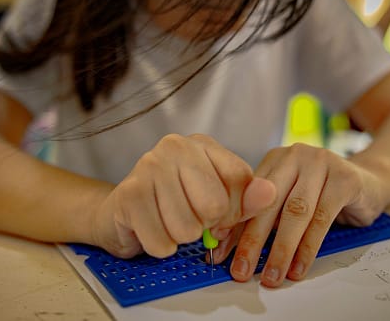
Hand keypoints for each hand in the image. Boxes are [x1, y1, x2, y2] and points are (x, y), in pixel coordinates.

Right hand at [91, 134, 276, 258]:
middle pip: (215, 205)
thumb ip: (244, 198)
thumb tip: (270, 193)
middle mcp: (175, 146)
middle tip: (188, 217)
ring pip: (188, 228)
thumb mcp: (215, 197)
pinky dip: (160, 246)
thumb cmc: (172, 204)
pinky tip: (151, 228)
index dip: (234, 209)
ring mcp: (149, 166)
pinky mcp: (129, 194)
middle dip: (205, 225)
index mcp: (202, 144)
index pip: (239, 178)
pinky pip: (162, 242)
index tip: (219, 215)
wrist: (120, 212)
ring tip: (167, 221)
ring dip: (180, 237)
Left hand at [212, 143, 388, 287]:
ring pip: (295, 212)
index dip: (234, 226)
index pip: (248, 195)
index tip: (222, 255)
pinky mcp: (345, 179)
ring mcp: (320, 163)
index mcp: (274, 159)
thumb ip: (262, 217)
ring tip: (272, 276)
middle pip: (268, 202)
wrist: (369, 182)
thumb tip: (227, 247)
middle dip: (252, 241)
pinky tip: (299, 267)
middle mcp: (294, 156)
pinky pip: (322, 218)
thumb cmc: (322, 194)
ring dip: (281, 249)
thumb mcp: (288, 201)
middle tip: (242, 270)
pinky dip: (308, 247)